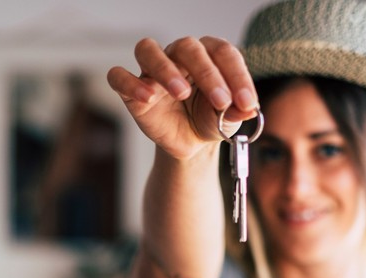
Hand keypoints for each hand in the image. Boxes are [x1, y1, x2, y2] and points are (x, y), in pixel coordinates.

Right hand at [107, 36, 259, 160]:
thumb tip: (247, 110)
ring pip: (149, 50)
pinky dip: (130, 83)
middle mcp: (179, 55)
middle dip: (208, 74)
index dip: (237, 76)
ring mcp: (152, 70)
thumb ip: (237, 112)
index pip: (222, 52)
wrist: (189, 141)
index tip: (246, 103)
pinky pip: (119, 76)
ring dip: (165, 68)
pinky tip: (148, 97)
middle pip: (188, 48)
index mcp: (208, 54)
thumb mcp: (228, 120)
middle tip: (221, 101)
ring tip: (182, 92)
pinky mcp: (132, 90)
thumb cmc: (208, 120)